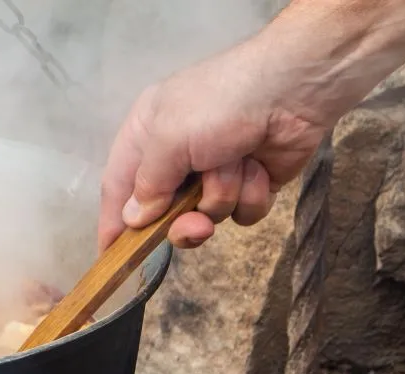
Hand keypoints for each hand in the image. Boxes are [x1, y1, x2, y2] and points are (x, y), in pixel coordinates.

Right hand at [97, 38, 329, 250]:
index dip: (113, 221)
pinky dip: (252, 194)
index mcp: (146, 136)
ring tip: (239, 166)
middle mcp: (177, 156)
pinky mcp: (251, 183)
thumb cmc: (219, 105)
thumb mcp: (168, 140)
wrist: (294, 88)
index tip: (110, 254)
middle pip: (164, 212)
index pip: (119, 187)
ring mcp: (216, 172)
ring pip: (207, 214)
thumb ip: (146, 185)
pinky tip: (261, 168)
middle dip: (182, 220)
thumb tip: (133, 220)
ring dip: (224, 195)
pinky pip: (242, 211)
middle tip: (198, 226)